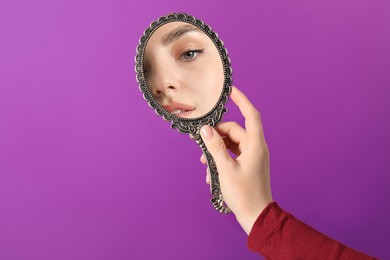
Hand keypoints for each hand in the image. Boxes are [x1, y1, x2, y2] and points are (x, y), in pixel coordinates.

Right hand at [200, 86, 272, 234]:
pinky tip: (211, 172)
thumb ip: (215, 147)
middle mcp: (255, 148)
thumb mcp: (225, 169)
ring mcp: (252, 156)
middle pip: (234, 131)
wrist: (256, 215)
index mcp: (255, 145)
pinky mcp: (247, 164)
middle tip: (201, 145)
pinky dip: (221, 158)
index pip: (250, 115)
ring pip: (231, 143)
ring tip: (205, 164)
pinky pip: (232, 154)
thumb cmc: (244, 194)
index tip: (230, 90)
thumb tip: (206, 130)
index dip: (241, 100)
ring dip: (216, 150)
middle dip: (216, 136)